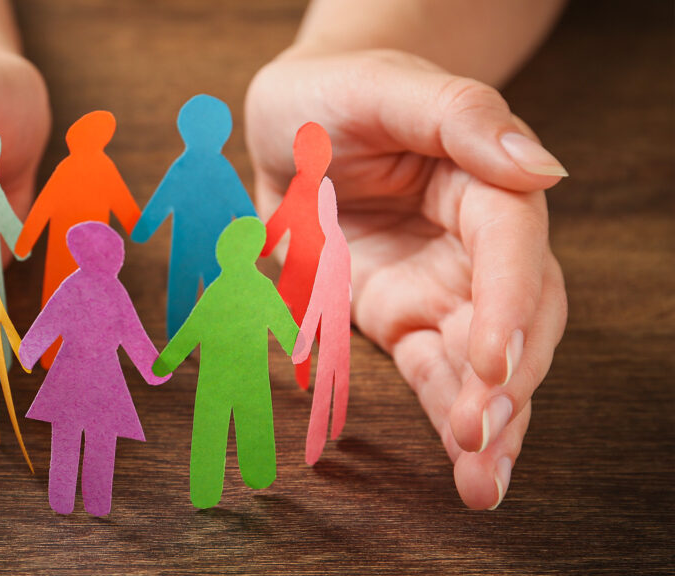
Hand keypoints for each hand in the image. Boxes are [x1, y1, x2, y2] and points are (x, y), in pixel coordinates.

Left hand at [246, 49, 566, 508]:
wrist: (287, 123)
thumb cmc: (334, 93)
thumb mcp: (384, 87)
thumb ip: (461, 118)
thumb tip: (543, 168)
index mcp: (481, 180)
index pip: (513, 245)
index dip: (509, 305)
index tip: (493, 363)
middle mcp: (472, 244)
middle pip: (516, 318)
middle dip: (507, 383)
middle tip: (482, 438)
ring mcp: (438, 286)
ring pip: (480, 362)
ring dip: (490, 424)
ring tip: (486, 484)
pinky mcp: (399, 317)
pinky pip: (429, 372)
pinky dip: (447, 416)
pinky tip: (466, 467)